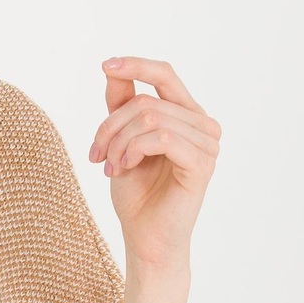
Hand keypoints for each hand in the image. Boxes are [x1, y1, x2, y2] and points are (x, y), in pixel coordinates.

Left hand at [88, 56, 220, 272]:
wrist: (145, 238)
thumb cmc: (136, 194)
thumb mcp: (121, 142)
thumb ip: (121, 106)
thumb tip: (111, 69)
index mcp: (186, 115)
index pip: (165, 75)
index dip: (136, 65)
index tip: (105, 65)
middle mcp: (202, 124)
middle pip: (147, 102)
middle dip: (111, 126)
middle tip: (96, 154)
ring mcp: (207, 143)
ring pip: (150, 119)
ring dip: (119, 142)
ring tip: (110, 166)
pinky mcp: (203, 163)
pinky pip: (162, 139)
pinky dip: (134, 151)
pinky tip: (124, 169)